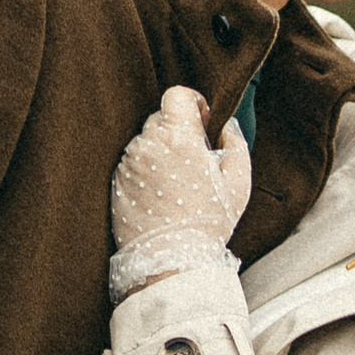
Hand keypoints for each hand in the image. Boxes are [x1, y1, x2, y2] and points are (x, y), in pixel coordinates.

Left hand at [111, 84, 250, 279]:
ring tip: (176, 183)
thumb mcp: (238, 183)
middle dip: (178, 131)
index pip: (176, 94)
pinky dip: (146, 171)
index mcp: (177, 137)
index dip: (192, 102)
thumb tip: (227, 126)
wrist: (171, 260)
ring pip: (145, 142)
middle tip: (193, 159)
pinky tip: (160, 195)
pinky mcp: (116, 182)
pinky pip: (133, 164)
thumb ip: (235, 144)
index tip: (202, 121)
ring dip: (160, 152)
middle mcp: (147, 144)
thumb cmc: (208, 222)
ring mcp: (128, 163)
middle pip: (160, 118)